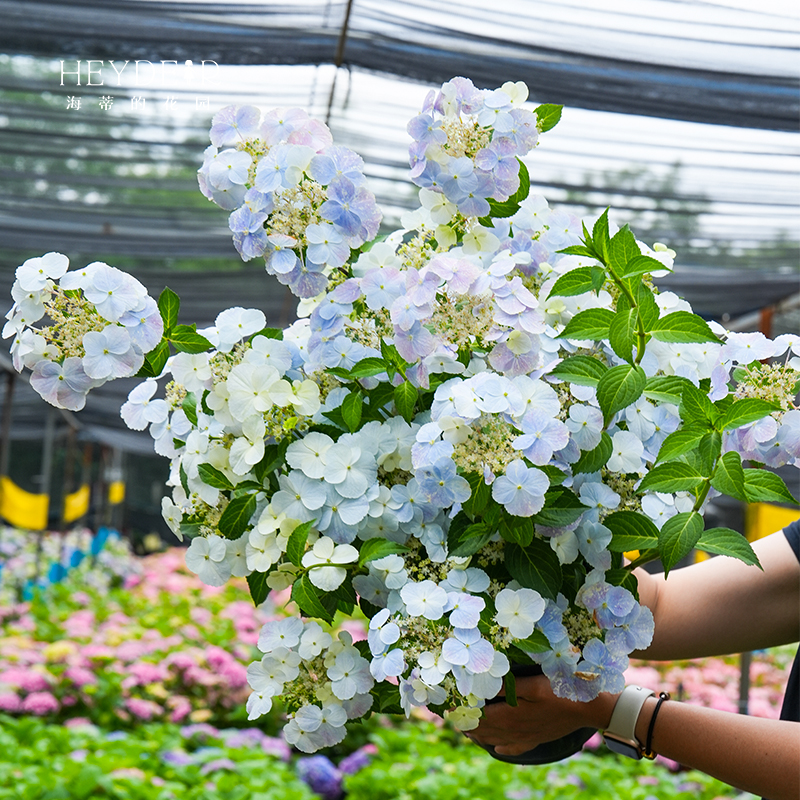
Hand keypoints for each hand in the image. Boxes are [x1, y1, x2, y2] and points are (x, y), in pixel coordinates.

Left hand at [469, 674, 618, 756]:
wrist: (589, 708)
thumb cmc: (560, 691)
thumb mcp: (534, 685)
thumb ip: (509, 687)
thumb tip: (485, 685)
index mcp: (512, 716)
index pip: (480, 717)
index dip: (464, 713)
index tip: (450, 708)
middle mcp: (516, 730)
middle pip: (486, 729)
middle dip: (468, 724)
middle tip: (454, 718)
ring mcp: (527, 736)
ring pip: (497, 740)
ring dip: (481, 735)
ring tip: (468, 731)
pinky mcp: (537, 738)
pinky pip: (515, 748)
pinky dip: (503, 747)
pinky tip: (498, 748)